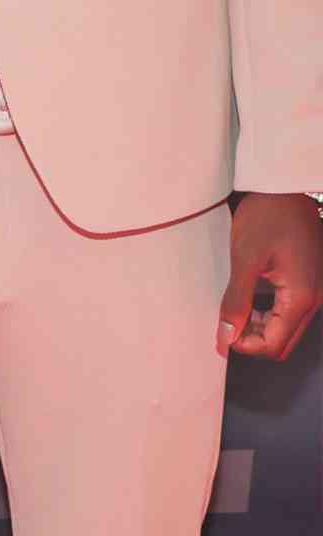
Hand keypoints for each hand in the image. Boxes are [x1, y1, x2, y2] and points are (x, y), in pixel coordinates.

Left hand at [218, 192, 321, 359]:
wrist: (284, 189)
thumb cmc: (267, 217)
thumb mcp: (245, 261)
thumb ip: (236, 302)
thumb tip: (227, 336)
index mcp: (301, 297)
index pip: (273, 345)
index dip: (245, 346)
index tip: (222, 334)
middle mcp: (314, 299)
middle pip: (283, 343)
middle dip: (253, 340)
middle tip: (227, 324)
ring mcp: (315, 291)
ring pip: (287, 329)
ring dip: (260, 328)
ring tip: (236, 309)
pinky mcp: (309, 283)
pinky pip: (290, 312)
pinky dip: (269, 315)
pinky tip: (249, 300)